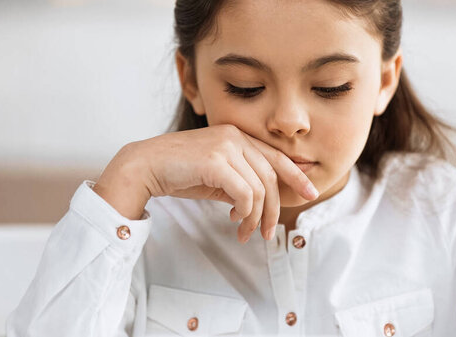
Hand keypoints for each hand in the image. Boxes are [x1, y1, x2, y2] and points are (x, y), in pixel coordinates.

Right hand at [93, 124, 318, 242]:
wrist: (145, 167)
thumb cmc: (178, 172)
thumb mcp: (215, 177)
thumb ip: (238, 184)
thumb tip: (257, 205)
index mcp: (237, 136)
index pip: (276, 157)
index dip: (296, 176)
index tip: (310, 194)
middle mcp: (235, 136)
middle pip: (271, 176)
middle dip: (275, 209)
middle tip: (268, 234)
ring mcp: (226, 146)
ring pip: (259, 188)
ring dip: (256, 217)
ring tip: (244, 232)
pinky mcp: (215, 161)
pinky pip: (245, 193)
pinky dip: (245, 211)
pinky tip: (233, 219)